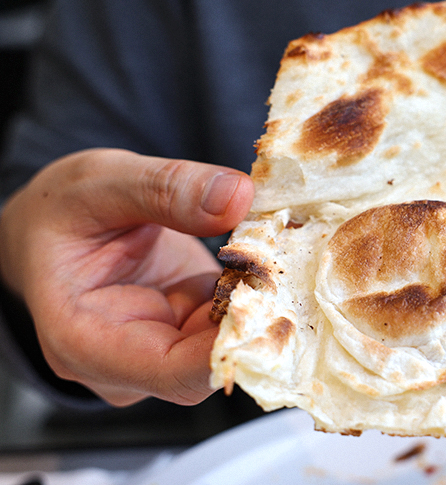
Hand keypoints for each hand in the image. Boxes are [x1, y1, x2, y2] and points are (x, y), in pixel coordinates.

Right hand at [0, 149, 252, 405]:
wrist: (56, 223)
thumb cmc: (61, 211)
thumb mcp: (104, 181)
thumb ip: (166, 188)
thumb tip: (237, 197)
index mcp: (84, 340)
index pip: (172, 373)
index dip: (230, 346)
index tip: (270, 297)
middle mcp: (125, 362)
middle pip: (209, 365)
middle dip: (253, 316)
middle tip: (280, 255)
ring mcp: (160, 351)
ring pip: (228, 345)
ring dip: (258, 299)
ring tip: (271, 244)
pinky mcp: (188, 332)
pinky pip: (232, 323)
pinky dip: (254, 290)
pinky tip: (260, 254)